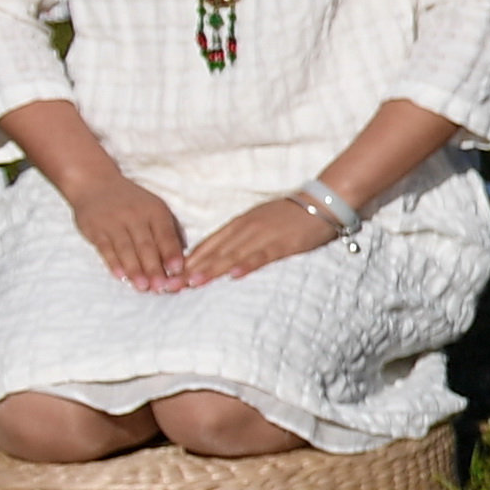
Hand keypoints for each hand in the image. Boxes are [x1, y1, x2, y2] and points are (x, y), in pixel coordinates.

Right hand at [64, 172, 189, 290]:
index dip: (171, 253)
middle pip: (146, 246)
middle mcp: (135, 215)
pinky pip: (105, 248)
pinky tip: (121, 276)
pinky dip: (113, 263)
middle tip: (161, 287)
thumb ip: (169, 230)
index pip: (165, 235)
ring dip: (135, 270)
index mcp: (155, 211)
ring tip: (143, 287)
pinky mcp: (95, 229)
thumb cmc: (132, 201)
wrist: (94, 183)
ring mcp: (114, 222)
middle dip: (154, 268)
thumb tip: (183, 255)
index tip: (178, 271)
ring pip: (126, 249)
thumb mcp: (154, 208)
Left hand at [174, 191, 339, 284]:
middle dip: (190, 270)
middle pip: (213, 253)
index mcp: (238, 225)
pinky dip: (247, 265)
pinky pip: (262, 256)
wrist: (322, 202)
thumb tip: (219, 257)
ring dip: (211, 270)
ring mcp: (263, 236)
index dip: (186, 262)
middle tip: (169, 286)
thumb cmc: (290, 214)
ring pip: (231, 255)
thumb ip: (239, 237)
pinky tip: (234, 275)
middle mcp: (245, 229)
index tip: (168, 277)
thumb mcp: (258, 221)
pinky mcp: (282, 244)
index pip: (206, 245)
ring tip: (192, 283)